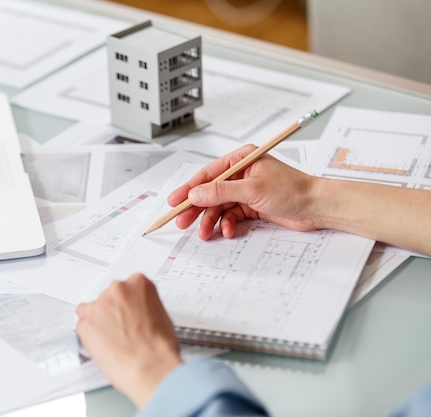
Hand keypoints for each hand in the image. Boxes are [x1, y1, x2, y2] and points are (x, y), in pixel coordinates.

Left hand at [76, 273, 181, 408]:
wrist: (150, 366)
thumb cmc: (159, 346)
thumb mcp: (162, 315)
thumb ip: (145, 307)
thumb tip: (139, 313)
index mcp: (139, 284)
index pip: (127, 287)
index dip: (127, 303)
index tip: (127, 311)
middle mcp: (118, 289)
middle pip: (108, 297)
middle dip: (112, 311)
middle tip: (122, 328)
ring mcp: (99, 305)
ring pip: (91, 310)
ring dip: (99, 322)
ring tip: (113, 340)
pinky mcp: (85, 323)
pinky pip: (82, 326)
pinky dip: (89, 336)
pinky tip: (102, 346)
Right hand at [168, 144, 323, 239]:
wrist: (317, 207)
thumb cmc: (292, 190)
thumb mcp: (251, 190)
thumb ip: (220, 191)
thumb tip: (196, 194)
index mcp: (241, 160)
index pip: (207, 174)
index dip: (188, 188)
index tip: (174, 201)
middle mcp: (241, 173)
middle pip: (210, 191)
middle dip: (196, 208)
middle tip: (182, 222)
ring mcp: (246, 191)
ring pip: (219, 206)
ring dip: (211, 220)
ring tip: (205, 233)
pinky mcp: (251, 206)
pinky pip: (230, 215)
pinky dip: (227, 224)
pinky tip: (228, 231)